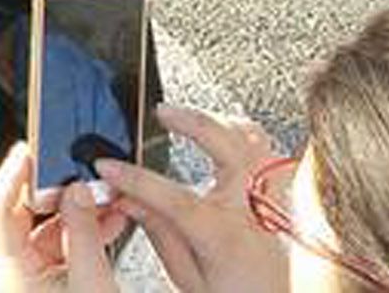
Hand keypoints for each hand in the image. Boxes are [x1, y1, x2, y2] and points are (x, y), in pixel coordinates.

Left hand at [0, 142, 128, 291]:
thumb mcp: (92, 281)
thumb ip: (84, 231)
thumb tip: (77, 189)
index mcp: (6, 270)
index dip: (11, 174)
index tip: (28, 149)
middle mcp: (8, 270)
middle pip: (19, 212)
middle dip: (54, 189)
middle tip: (74, 167)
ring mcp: (24, 277)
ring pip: (43, 227)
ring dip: (75, 212)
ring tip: (104, 196)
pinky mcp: (42, 282)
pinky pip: (56, 244)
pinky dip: (80, 232)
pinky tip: (106, 222)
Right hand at [96, 106, 290, 292]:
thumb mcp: (188, 275)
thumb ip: (157, 231)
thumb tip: (126, 198)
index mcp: (226, 236)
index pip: (173, 198)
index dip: (134, 178)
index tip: (107, 167)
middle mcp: (253, 212)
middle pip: (228, 147)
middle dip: (190, 120)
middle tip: (161, 113)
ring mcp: (271, 199)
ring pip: (256, 141)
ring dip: (221, 121)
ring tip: (192, 117)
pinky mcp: (281, 194)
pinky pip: (269, 151)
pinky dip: (245, 135)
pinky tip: (224, 134)